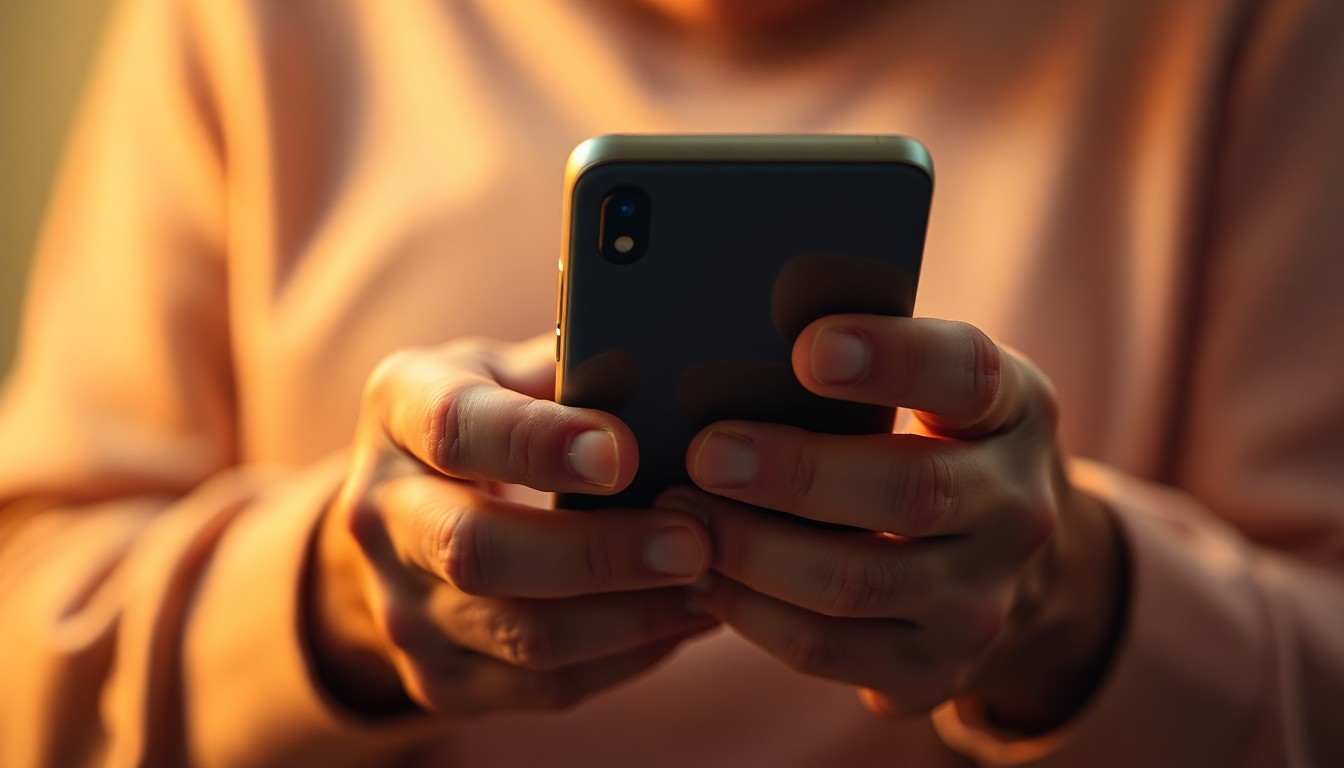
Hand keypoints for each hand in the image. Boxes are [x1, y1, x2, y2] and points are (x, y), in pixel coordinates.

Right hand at [305, 335, 716, 716]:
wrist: (406, 518)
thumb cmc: (490, 418)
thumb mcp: (510, 369)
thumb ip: (575, 365)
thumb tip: (676, 372)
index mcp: (399, 409)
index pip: (454, 428)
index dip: (537, 443)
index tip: (623, 453)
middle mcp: (381, 513)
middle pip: (475, 550)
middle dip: (595, 553)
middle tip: (693, 542)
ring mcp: (401, 607)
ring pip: (519, 634)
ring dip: (628, 617)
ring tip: (708, 585)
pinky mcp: (437, 679)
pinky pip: (543, 686)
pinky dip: (626, 657)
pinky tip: (682, 620)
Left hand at [667, 316, 1125, 731]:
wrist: (1019, 574)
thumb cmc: (937, 445)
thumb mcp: (940, 390)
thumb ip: (874, 358)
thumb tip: (746, 332)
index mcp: (1016, 412)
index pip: (970, 376)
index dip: (894, 359)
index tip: (808, 347)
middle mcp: (1017, 510)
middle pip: (910, 492)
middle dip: (796, 473)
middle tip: (708, 452)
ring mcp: (982, 601)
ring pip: (855, 583)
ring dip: (753, 550)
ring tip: (681, 513)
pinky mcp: (935, 669)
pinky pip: (826, 650)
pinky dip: (751, 614)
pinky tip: (699, 577)